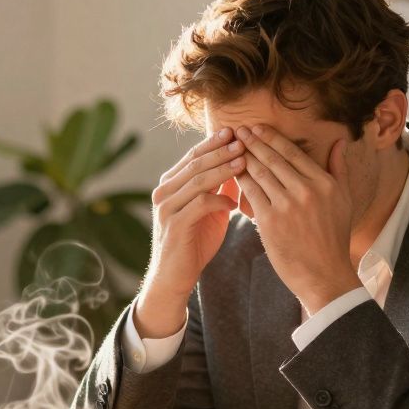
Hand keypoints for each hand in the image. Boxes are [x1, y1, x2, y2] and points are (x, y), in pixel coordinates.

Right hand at [136, 128, 244, 337]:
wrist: (174, 277)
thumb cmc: (194, 242)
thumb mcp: (209, 211)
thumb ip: (218, 188)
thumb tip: (239, 164)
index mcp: (171, 185)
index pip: (193, 155)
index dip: (214, 142)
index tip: (237, 131)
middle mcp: (164, 192)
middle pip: (195, 163)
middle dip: (221, 150)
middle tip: (243, 139)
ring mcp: (167, 208)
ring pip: (197, 180)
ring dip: (222, 169)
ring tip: (243, 161)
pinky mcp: (174, 225)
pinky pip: (199, 204)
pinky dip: (218, 200)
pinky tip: (234, 202)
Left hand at [233, 125, 360, 313]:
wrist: (325, 275)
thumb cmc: (334, 238)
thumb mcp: (344, 200)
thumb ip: (339, 169)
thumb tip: (338, 142)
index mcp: (324, 182)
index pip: (292, 152)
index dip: (271, 138)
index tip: (256, 128)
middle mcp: (306, 190)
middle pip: (272, 159)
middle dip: (252, 142)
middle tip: (237, 130)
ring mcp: (287, 205)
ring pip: (259, 174)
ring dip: (242, 159)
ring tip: (229, 148)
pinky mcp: (270, 221)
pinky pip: (250, 194)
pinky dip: (239, 181)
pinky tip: (230, 174)